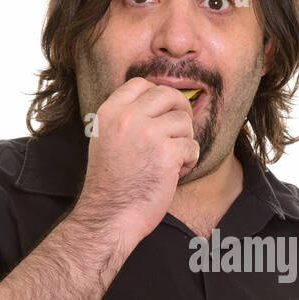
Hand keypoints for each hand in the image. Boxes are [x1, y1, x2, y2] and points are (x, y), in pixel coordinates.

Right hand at [73, 77, 198, 249]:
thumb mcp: (106, 140)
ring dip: (184, 140)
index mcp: (109, 113)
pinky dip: (189, 161)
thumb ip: (125, 119)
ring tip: (172, 160)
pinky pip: (192, 146)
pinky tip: (175, 173)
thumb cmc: (111, 184)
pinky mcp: (167, 153)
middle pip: (167, 95)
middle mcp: (127, 118)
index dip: (158, 95)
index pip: (140, 84)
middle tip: (180, 130)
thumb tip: (157, 102)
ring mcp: (147, 133)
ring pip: (183, 121)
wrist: (109, 215)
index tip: (163, 111)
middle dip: (180, 110)